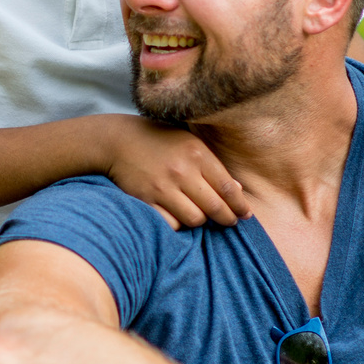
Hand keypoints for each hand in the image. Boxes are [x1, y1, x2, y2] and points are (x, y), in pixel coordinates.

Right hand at [102, 116, 250, 228]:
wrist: (118, 141)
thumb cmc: (160, 141)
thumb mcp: (189, 144)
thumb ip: (213, 165)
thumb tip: (237, 190)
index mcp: (197, 154)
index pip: (228, 188)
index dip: (240, 205)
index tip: (245, 214)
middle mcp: (182, 171)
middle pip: (215, 207)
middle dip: (227, 218)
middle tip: (229, 221)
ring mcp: (163, 187)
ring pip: (195, 219)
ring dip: (200, 221)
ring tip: (199, 215)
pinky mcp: (146, 200)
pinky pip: (171, 223)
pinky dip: (177, 223)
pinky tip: (177, 216)